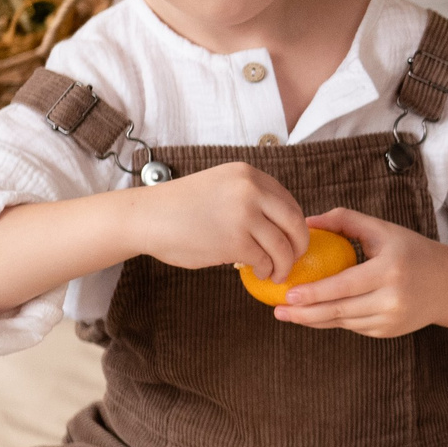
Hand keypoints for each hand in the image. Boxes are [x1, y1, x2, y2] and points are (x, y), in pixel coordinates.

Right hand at [126, 161, 310, 281]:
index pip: (289, 201)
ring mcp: (244, 215)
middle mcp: (251, 190)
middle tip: (296, 258)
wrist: (146, 217)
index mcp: (249, 174)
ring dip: (284, 263)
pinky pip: (265, 260)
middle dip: (300, 244)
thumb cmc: (181, 207)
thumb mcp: (221, 187)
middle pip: (295, 222)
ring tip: (277, 272)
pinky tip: (259, 272)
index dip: (295, 224)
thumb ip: (250, 198)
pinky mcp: (236, 241)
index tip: (292, 238)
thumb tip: (281, 224)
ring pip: (283, 246)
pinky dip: (266, 269)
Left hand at [269, 207, 447, 337]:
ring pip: (343, 322)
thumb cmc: (410, 251)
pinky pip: (353, 327)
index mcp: (390, 270)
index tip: (288, 293)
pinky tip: (313, 315)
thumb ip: (345, 220)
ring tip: (287, 315)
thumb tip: (308, 221)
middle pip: (340, 310)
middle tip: (278, 310)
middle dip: (304, 313)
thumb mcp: (382, 230)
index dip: (315, 292)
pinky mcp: (388, 332)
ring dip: (313, 320)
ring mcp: (391, 319)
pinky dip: (332, 321)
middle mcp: (392, 298)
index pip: (345, 285)